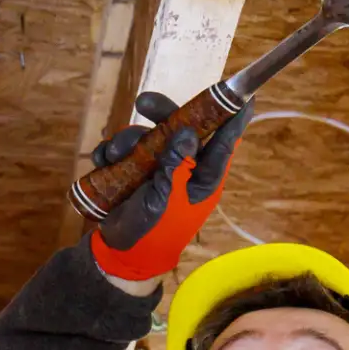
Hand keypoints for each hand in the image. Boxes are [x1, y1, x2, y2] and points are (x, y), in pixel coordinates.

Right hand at [89, 91, 244, 284]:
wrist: (124, 252)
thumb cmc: (156, 231)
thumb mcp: (168, 199)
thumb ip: (177, 166)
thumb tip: (187, 132)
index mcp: (204, 177)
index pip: (222, 142)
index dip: (232, 119)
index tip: (245, 96)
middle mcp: (184, 167)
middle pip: (181, 127)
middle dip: (162, 112)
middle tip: (143, 102)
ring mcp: (158, 167)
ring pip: (148, 135)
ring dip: (127, 139)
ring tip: (114, 153)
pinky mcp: (134, 170)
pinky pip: (125, 149)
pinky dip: (112, 151)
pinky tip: (103, 159)